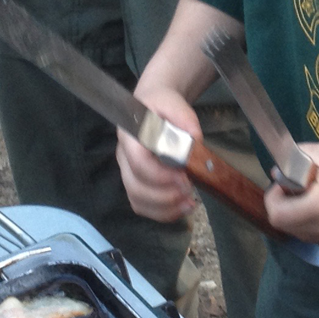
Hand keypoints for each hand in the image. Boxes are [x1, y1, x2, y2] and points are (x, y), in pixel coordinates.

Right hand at [116, 87, 200, 221]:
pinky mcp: (137, 185)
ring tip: (189, 203)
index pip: (137, 162)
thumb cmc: (162, 106)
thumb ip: (184, 119)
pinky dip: (163, 213)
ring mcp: (128, 174)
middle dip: (164, 195)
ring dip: (164, 208)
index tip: (184, 176)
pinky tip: (182, 208)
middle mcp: (124, 157)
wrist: (153, 108)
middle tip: (189, 189)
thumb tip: (194, 140)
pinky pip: (143, 207)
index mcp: (129, 136)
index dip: (160, 175)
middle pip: (135, 186)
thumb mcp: (174, 104)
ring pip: (137, 200)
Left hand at [264, 142, 318, 242]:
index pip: (278, 216)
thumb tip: (278, 171)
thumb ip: (296, 159)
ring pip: (300, 234)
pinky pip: (316, 235)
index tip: (283, 182)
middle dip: (283, 206)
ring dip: (296, 216)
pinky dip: (311, 222)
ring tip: (311, 194)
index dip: (273, 198)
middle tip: (295, 186)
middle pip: (286, 228)